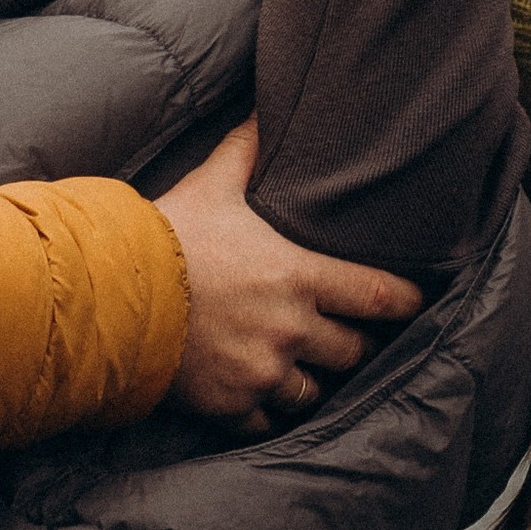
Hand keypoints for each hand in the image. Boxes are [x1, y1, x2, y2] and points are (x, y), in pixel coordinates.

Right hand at [159, 120, 422, 429]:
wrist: (111, 293)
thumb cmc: (168, 234)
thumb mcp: (211, 183)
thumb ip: (246, 149)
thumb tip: (265, 108)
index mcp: (299, 276)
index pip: (377, 295)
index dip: (405, 302)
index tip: (418, 304)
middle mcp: (291, 330)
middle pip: (354, 351)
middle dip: (356, 346)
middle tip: (353, 339)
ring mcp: (263, 372)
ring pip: (314, 393)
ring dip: (312, 381)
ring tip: (306, 372)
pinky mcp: (232, 405)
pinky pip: (267, 420)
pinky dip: (267, 410)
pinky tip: (261, 397)